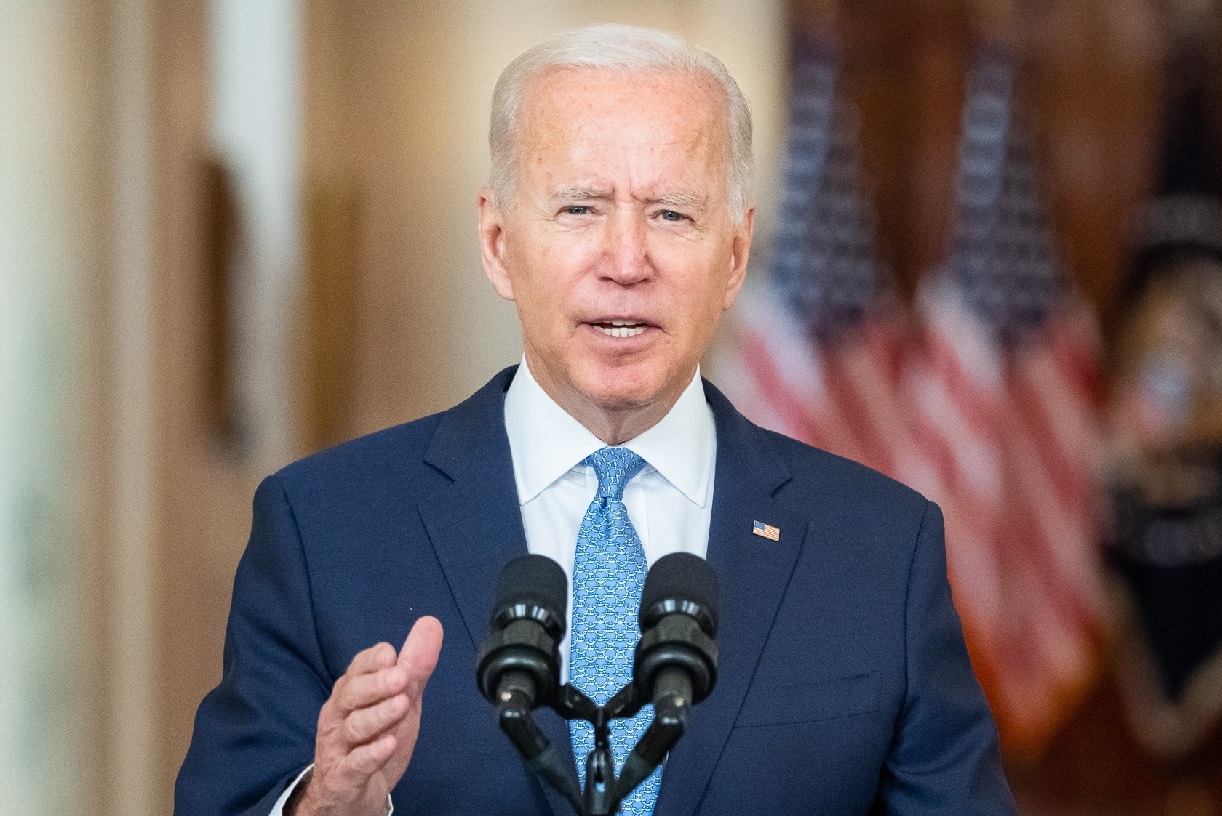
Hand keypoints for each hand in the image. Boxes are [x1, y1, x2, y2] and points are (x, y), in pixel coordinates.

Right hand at [289, 616, 443, 815]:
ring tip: (402, 706)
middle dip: (376, 683)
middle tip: (401, 677)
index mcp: (352, 692)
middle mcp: (340, 715)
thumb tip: (431, 623)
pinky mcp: (343, 776)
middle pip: (352, 694)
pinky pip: (355, 764)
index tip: (390, 653)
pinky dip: (371, 754)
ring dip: (378, 715)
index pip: (357, 669)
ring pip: (355, 727)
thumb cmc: (374, 737)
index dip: (372, 661)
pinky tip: (389, 745)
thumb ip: (415, 665)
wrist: (351, 793)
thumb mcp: (400, 700)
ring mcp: (339, 746)